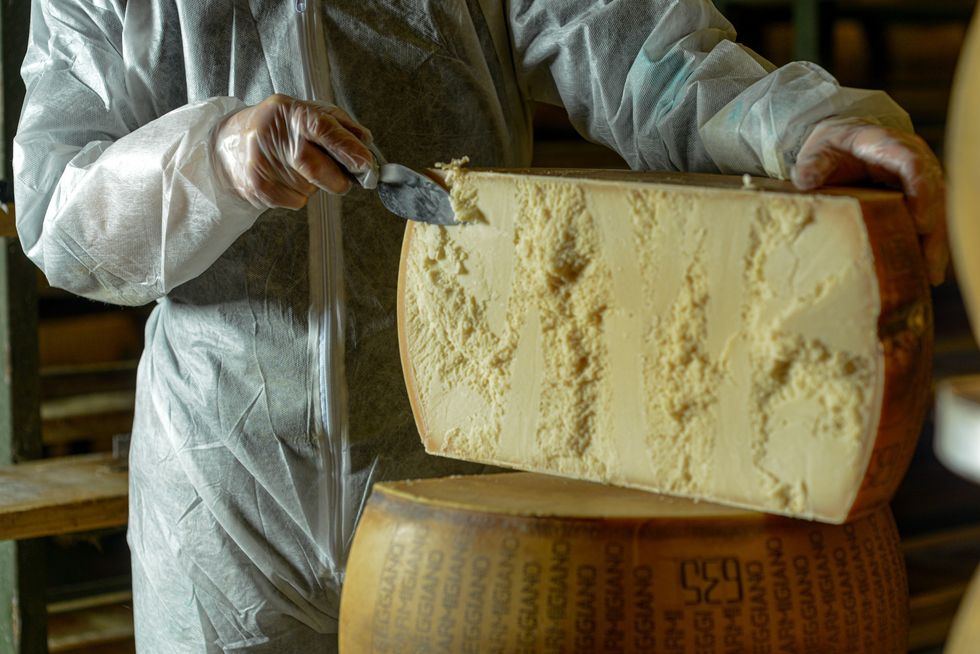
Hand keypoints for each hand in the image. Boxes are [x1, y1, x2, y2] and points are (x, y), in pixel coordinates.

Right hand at [214, 94, 375, 209]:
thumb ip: (338, 124)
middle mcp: (272, 135)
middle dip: (338, 178)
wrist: (229, 145)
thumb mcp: (305, 113)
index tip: (367, 164)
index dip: (348, 148)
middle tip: (343, 178)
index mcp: (289, 111)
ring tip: (296, 167)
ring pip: (310, 188)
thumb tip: (366, 142)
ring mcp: (262, 163)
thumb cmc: (278, 128)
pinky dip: (300, 194)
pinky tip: (284, 178)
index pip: (322, 127)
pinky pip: (297, 201)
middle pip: (317, 167)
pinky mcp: (257, 188)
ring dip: (315, 184)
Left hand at [791, 117, 947, 285]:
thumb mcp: (817, 151)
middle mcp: (912, 160)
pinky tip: (925, 273)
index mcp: (887, 145)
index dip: (920, 192)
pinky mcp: (917, 198)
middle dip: (933, 228)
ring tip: (929, 276)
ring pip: (935, 211)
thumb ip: (812, 164)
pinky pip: (928, 221)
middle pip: (933, 193)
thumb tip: (804, 180)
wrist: (841, 142)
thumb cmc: (831, 148)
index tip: (920, 222)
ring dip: (934, 244)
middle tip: (929, 261)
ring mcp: (919, 179)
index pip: (912, 164)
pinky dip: (927, 246)